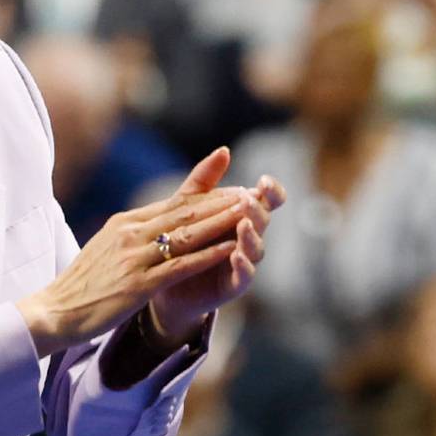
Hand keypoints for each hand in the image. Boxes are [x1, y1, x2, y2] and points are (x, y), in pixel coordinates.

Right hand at [16, 156, 252, 357]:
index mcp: (124, 223)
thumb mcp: (104, 248)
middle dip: (221, 202)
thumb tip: (148, 224)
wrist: (54, 311)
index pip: (173, 204)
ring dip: (221, 222)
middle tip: (252, 193)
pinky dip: (207, 255)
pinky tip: (230, 249)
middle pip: (184, 212)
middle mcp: (130, 234)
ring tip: (249, 213)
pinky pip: (179, 266)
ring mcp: (134, 258)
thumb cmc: (80, 285)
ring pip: (187, 234)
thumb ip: (128, 234)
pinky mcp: (137, 284)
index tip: (233, 188)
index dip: (207, 196)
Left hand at [146, 149, 285, 344]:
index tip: (265, 181)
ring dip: (252, 236)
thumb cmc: (182, 240)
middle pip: (262, 221)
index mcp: (240, 215)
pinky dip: (243, 266)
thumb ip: (204, 181)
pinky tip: (237, 257)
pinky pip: (243, 276)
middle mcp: (247, 237)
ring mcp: (242, 262)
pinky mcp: (232, 285)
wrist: (164, 283)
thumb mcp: (187, 207)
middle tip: (248, 200)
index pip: (265, 201)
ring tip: (243, 224)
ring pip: (256, 249)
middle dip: (257, 210)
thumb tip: (224, 150)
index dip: (271, 192)